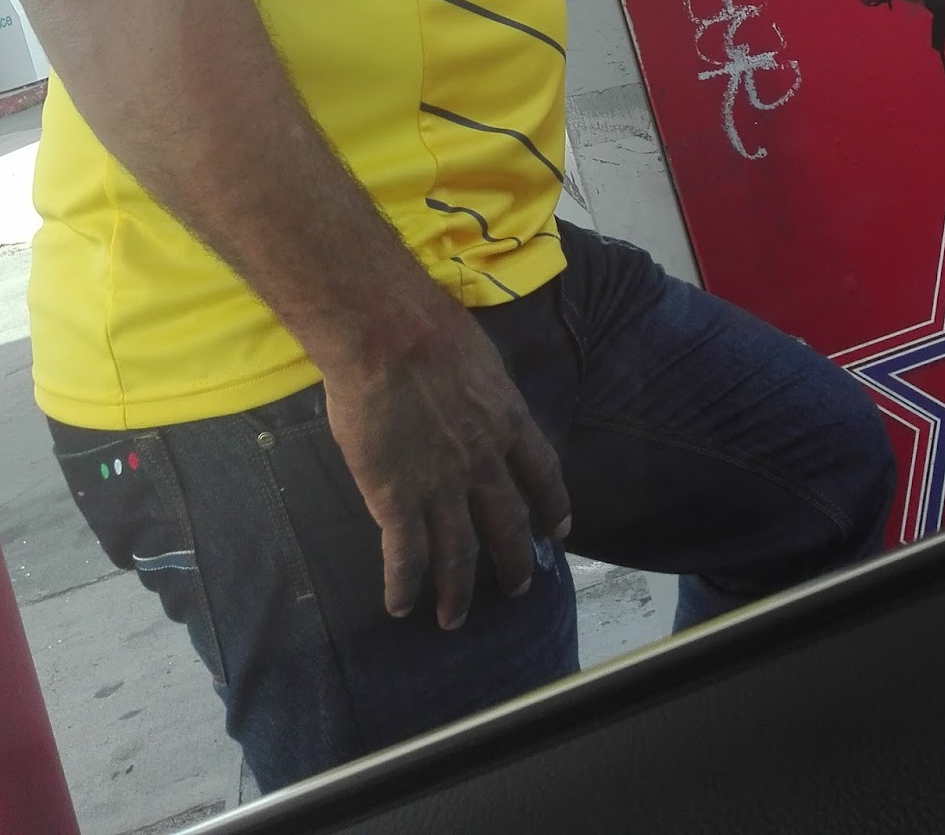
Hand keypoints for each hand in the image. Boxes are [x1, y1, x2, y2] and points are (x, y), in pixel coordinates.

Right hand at [324, 311, 571, 630]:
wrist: (387, 335)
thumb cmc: (427, 326)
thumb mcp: (477, 355)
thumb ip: (480, 386)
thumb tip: (471, 390)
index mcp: (507, 420)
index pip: (542, 471)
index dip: (552, 503)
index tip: (557, 529)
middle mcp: (484, 462)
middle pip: (507, 523)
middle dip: (514, 561)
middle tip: (517, 588)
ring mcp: (442, 486)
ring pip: (458, 553)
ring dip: (458, 591)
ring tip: (454, 618)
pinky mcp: (397, 499)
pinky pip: (405, 555)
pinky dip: (403, 585)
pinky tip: (400, 605)